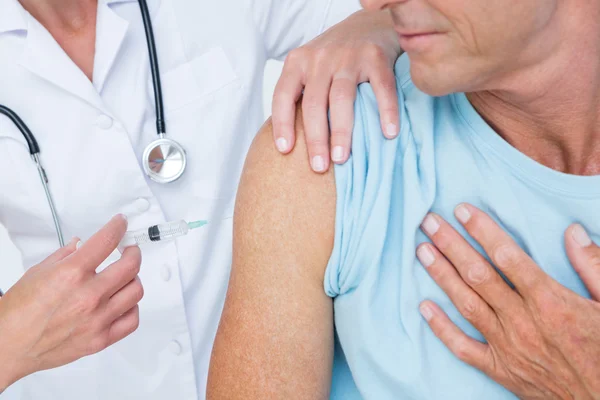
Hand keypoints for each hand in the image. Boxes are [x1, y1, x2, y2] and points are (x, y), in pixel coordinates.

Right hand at [0, 215, 142, 391]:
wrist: (9, 346)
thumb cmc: (18, 312)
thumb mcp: (39, 271)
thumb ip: (65, 255)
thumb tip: (82, 244)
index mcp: (72, 274)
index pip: (107, 240)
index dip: (118, 227)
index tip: (121, 224)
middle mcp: (88, 296)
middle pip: (131, 266)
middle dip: (133, 252)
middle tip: (130, 250)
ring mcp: (97, 319)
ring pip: (136, 291)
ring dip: (133, 279)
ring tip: (125, 277)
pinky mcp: (100, 340)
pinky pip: (132, 320)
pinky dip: (131, 308)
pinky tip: (123, 302)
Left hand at [272, 9, 401, 172]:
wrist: (370, 23)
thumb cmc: (336, 57)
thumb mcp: (310, 68)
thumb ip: (301, 96)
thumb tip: (292, 145)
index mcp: (298, 62)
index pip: (283, 96)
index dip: (282, 124)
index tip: (285, 151)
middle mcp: (320, 58)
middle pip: (313, 103)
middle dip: (315, 138)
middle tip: (318, 167)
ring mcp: (348, 56)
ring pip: (341, 98)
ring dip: (341, 131)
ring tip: (341, 158)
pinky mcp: (376, 56)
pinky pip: (381, 88)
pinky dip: (385, 111)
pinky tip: (388, 133)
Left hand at [417, 204, 599, 399]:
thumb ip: (593, 266)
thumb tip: (572, 231)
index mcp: (552, 302)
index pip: (508, 257)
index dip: (482, 230)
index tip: (463, 210)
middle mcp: (523, 322)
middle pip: (478, 275)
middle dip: (451, 245)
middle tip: (429, 222)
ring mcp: (508, 347)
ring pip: (466, 304)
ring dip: (441, 275)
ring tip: (421, 251)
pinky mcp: (500, 370)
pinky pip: (463, 348)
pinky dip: (441, 328)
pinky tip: (424, 307)